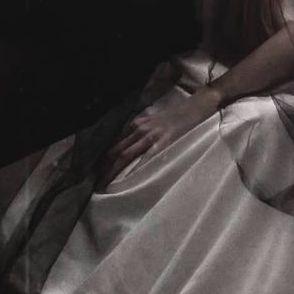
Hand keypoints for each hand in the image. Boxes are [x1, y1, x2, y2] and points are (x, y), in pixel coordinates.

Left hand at [95, 86, 221, 190]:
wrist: (196, 107)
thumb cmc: (178, 116)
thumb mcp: (154, 122)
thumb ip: (143, 133)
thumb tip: (131, 149)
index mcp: (137, 125)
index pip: (115, 145)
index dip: (104, 160)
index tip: (97, 173)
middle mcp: (139, 129)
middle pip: (116, 152)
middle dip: (104, 169)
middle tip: (96, 185)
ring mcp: (150, 136)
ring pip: (125, 155)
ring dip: (112, 171)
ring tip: (104, 186)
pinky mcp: (162, 142)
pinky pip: (145, 158)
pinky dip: (134, 169)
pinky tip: (127, 180)